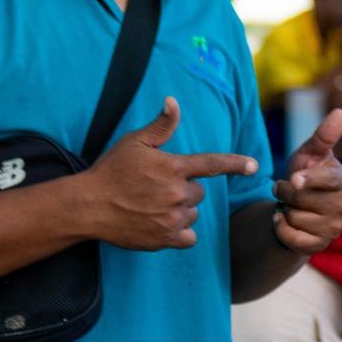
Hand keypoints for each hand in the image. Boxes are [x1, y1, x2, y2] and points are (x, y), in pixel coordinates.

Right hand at [84, 98, 257, 250]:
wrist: (87, 207)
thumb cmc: (110, 171)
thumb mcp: (134, 143)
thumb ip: (160, 126)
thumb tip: (173, 101)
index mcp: (174, 168)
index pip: (213, 165)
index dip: (235, 164)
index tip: (254, 165)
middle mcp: (177, 194)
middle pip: (199, 193)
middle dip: (184, 190)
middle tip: (156, 189)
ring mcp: (172, 218)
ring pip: (192, 214)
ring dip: (180, 211)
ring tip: (151, 206)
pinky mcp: (166, 239)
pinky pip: (189, 237)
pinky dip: (179, 233)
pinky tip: (159, 225)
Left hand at [273, 108, 341, 254]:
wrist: (302, 209)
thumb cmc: (308, 175)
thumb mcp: (312, 154)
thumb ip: (325, 135)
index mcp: (341, 181)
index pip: (327, 180)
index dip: (309, 180)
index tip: (295, 179)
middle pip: (300, 198)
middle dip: (284, 191)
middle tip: (287, 187)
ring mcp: (332, 227)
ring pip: (293, 217)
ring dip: (284, 210)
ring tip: (292, 206)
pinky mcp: (319, 245)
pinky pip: (291, 237)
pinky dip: (280, 227)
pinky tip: (283, 220)